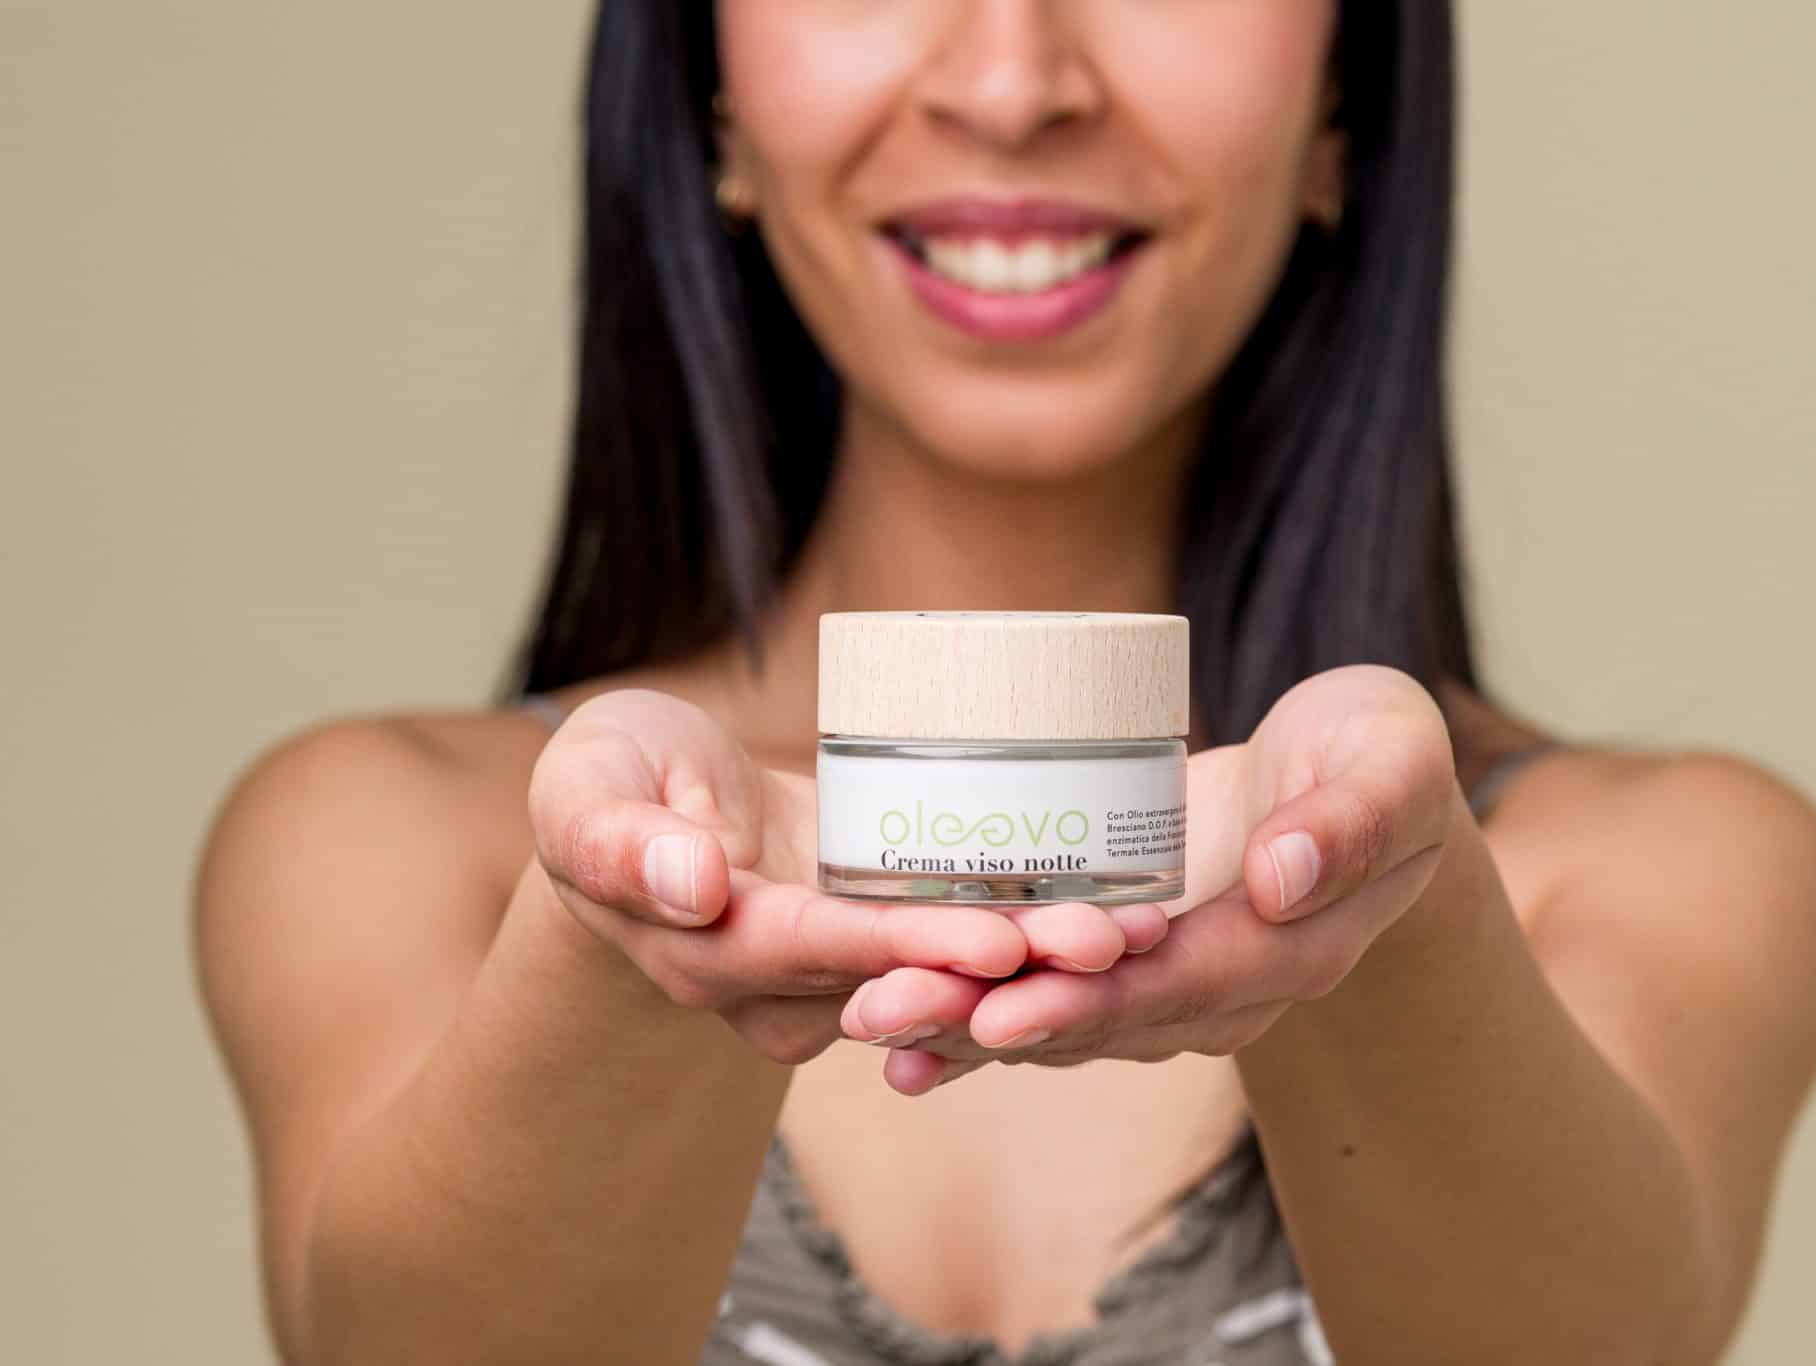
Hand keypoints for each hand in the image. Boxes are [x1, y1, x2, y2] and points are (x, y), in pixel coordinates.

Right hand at [526, 689, 1169, 1064]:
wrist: (639, 802)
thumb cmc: (608, 784)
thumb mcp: (586, 789)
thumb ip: (617, 839)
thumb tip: (688, 887)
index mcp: (711, 953)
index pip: (820, 957)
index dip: (909, 950)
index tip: (995, 940)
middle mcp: (780, 987)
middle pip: (905, 982)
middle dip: (1012, 967)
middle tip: (1113, 942)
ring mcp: (834, 972)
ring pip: (944, 977)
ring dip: (1041, 960)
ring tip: (1137, 929)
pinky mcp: (873, 938)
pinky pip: (953, 947)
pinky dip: (1029, 933)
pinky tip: (1112, 909)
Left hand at [840, 666, 1460, 1092]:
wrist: (1361, 774)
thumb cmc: (1379, 753)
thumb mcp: (1392, 759)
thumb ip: (1353, 819)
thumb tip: (1280, 879)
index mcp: (1294, 947)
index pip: (1187, 987)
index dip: (1096, 1003)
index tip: (1006, 1011)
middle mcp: (1225, 986)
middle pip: (1104, 1020)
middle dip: (991, 1023)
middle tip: (888, 1015)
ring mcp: (1173, 980)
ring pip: (1064, 1018)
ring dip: (962, 1025)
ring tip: (869, 1021)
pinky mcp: (1129, 957)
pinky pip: (1050, 994)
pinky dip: (973, 1018)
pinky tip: (895, 1035)